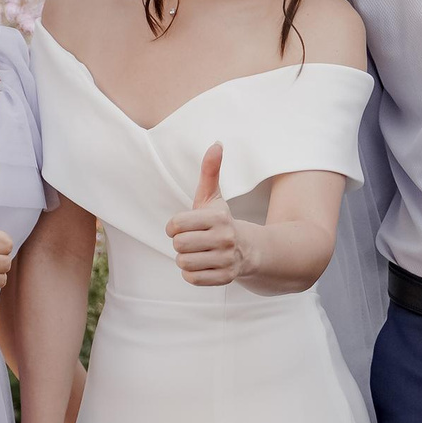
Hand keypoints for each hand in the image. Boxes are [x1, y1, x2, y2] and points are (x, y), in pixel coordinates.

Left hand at [166, 144, 245, 287]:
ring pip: (183, 263)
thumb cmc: (221, 221)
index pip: (175, 224)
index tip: (182, 226)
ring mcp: (226, 260)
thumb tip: (216, 143)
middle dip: (180, 243)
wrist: (249, 249)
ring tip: (196, 253)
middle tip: (191, 241)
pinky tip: (201, 265)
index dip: (173, 226)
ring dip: (185, 259)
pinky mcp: (225, 278)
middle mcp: (225, 239)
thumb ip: (210, 171)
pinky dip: (191, 274)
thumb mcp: (213, 197)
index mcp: (218, 217)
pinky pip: (192, 278)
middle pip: (178, 245)